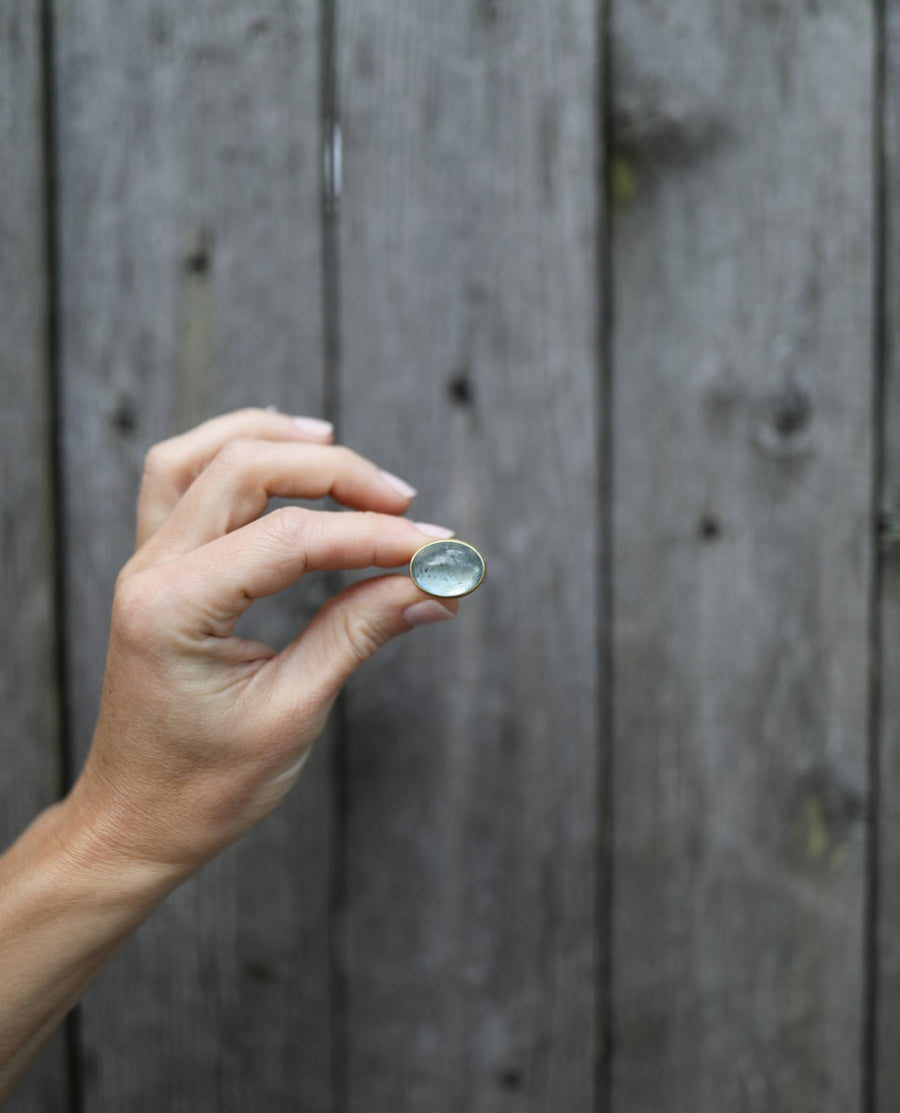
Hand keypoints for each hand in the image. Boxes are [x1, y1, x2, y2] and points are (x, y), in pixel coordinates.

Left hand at [63, 409, 456, 878]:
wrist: (135, 823)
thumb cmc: (203, 787)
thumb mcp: (293, 712)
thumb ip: (359, 634)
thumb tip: (433, 588)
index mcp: (174, 609)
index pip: (291, 539)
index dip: (375, 537)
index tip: (438, 553)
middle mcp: (150, 572)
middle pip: (244, 468)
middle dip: (336, 475)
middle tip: (405, 506)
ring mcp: (146, 565)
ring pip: (200, 456)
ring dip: (273, 442)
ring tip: (339, 448)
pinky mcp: (159, 571)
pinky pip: (184, 481)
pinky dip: (235, 457)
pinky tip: (282, 462)